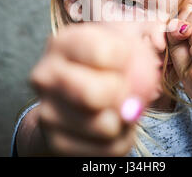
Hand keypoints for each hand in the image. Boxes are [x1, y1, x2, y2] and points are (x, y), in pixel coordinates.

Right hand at [29, 23, 159, 155]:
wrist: (69, 98)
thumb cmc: (101, 65)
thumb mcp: (117, 44)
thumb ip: (137, 52)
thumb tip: (146, 78)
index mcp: (61, 44)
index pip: (102, 52)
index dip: (127, 59)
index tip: (126, 61)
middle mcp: (45, 76)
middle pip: (96, 93)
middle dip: (123, 95)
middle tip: (125, 91)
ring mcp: (47, 111)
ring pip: (105, 126)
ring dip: (124, 120)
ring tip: (119, 109)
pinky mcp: (57, 141)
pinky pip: (108, 148)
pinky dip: (121, 139)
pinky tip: (114, 127)